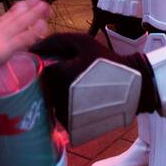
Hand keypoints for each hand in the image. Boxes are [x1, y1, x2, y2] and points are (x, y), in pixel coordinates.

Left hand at [31, 33, 157, 129]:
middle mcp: (57, 97)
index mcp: (58, 75)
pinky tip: (78, 97)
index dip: (45, 62)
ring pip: (48, 99)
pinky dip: (63, 104)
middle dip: (50, 78)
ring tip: (75, 85)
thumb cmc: (106, 61)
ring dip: (55, 91)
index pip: (37, 69)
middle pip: (41, 86)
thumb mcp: (82, 42)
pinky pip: (58, 112)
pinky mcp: (71, 124)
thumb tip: (33, 46)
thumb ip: (55, 40)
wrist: (133, 86)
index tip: (57, 61)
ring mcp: (64, 113)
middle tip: (68, 73)